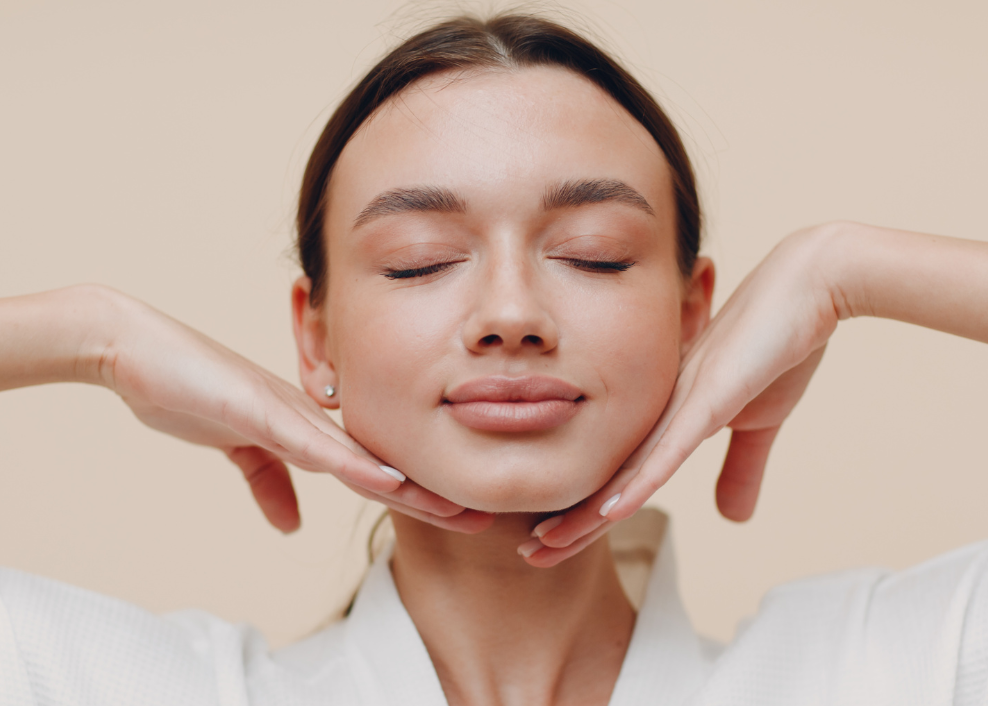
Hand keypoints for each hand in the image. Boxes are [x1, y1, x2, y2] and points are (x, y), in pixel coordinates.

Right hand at [98, 290, 493, 533]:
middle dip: (430, 495)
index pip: (371, 468)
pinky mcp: (262, 410)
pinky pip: (316, 445)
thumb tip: (293, 526)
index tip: (454, 516)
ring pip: (363, 457)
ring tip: (457, 511)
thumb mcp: (237, 449)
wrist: (134, 349)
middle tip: (481, 518)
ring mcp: (291, 412)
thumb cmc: (189, 390)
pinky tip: (391, 483)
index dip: (414, 494)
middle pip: (382, 464)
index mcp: (308, 427)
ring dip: (410, 488)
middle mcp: (312, 417)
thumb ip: (269, 483)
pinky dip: (355, 467)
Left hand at [523, 226, 840, 565]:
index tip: (555, 542)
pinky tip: (609, 511)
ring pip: (625, 469)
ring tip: (547, 543)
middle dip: (570, 519)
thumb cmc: (777, 347)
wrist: (808, 288)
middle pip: (608, 476)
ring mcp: (679, 403)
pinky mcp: (708, 397)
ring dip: (588, 512)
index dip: (589, 512)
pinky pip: (668, 449)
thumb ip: (740, 469)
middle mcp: (659, 410)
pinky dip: (639, 483)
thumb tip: (731, 518)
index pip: (621, 475)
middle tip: (529, 554)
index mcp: (667, 417)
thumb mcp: (760, 424)